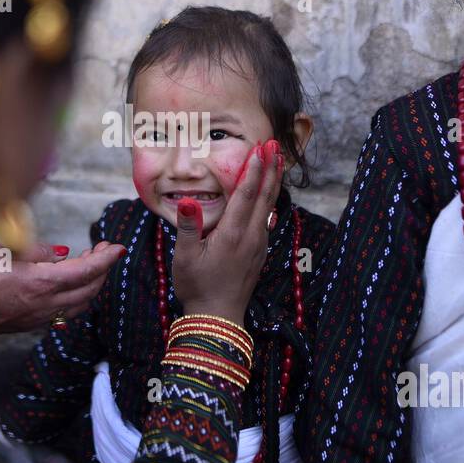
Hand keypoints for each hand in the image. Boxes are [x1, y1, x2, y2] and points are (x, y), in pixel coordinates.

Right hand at [0, 239, 124, 334]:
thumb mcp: (6, 249)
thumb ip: (38, 250)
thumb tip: (61, 253)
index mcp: (42, 282)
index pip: (87, 270)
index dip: (106, 258)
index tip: (118, 247)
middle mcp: (46, 303)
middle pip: (90, 289)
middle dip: (102, 269)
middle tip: (103, 250)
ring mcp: (40, 317)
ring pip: (80, 303)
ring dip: (91, 284)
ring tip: (89, 265)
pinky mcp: (31, 323)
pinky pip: (65, 312)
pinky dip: (77, 297)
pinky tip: (70, 285)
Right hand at [170, 139, 282, 324]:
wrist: (218, 318)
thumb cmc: (197, 287)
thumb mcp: (185, 257)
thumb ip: (188, 226)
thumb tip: (186, 200)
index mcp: (233, 233)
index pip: (246, 194)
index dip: (254, 169)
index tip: (260, 148)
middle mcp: (251, 236)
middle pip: (265, 195)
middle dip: (270, 167)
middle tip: (275, 144)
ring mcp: (258, 244)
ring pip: (269, 206)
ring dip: (273, 181)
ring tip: (278, 161)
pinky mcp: (259, 252)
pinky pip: (267, 219)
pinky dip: (269, 200)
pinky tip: (269, 195)